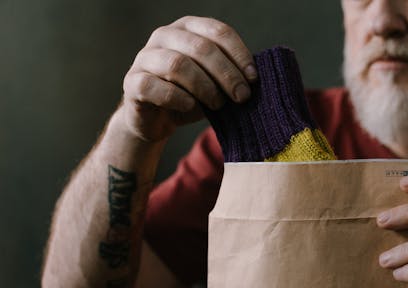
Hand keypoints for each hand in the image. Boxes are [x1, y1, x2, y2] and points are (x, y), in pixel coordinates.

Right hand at [121, 16, 256, 141]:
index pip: (218, 31)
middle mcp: (165, 36)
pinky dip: (178, 99)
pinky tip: (190, 107)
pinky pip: (156, 87)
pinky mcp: (133, 81)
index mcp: (189, 28)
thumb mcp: (216, 82)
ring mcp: (146, 57)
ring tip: (218, 105)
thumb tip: (255, 80)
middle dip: (227, 74)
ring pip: (178, 65)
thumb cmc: (192, 96)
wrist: (157, 120)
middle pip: (201, 48)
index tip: (253, 79)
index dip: (239, 55)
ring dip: (205, 87)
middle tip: (241, 97)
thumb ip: (231, 74)